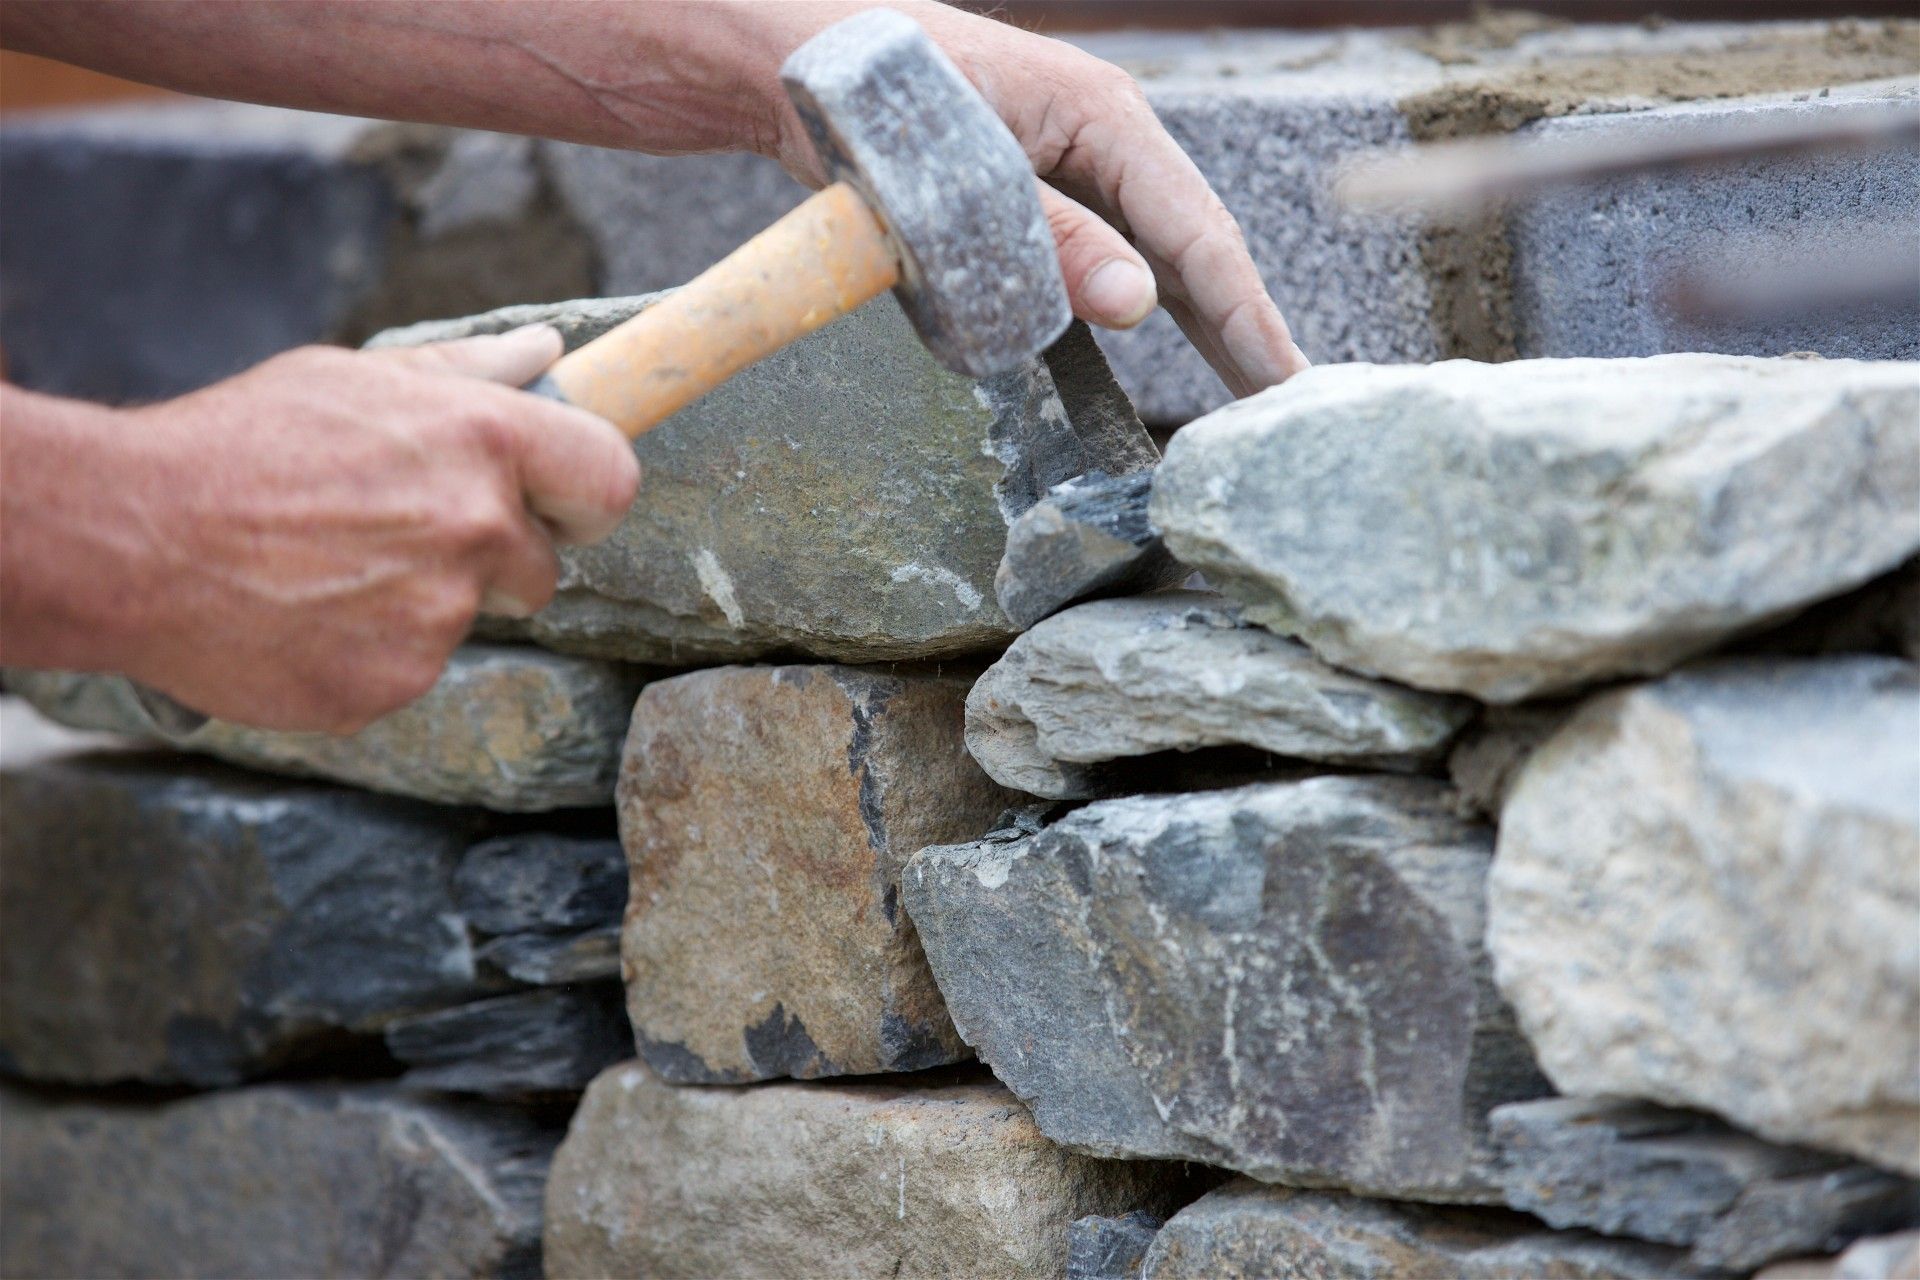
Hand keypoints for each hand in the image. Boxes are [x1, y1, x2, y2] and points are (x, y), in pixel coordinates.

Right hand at [2, 327, 639, 733]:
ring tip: (325, 570)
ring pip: (464, 619)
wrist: (130, 538)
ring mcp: (439, 615)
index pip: (610, 480)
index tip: (560, 509)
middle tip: (393, 536)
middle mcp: (476, 528)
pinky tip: (306, 616)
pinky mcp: (395, 683)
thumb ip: (466, 374)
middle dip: (488, 559)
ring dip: (417, 604)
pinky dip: (369, 653)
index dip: (587, 499)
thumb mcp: (354, 381)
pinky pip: (409, 671)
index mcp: (481, 440)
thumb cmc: (238, 446)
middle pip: (539, 568)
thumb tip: (548, 350)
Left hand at [750, 1, 1310, 397]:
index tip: (1282, 377)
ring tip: (1251, 386)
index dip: (1243, 311)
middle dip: (1242, 322)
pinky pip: (1109, 253)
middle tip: (1286, 402)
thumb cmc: (880, 106)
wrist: (801, 69)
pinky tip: (1177, 346)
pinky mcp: (1041, 190)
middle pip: (1192, 242)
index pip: (1195, 229)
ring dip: (1204, 318)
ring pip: (1157, 250)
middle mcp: (1104, 137)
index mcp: (1103, 116)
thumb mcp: (967, 182)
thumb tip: (1140, 306)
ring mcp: (1075, 163)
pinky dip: (1143, 302)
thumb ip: (1052, 243)